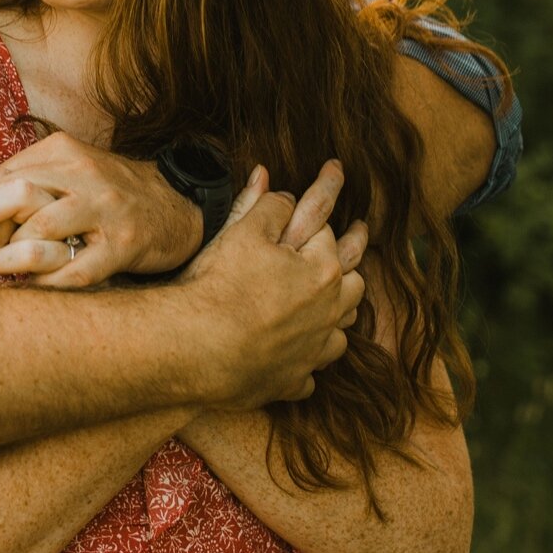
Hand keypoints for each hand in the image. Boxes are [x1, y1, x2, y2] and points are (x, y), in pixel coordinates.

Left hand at [0, 133, 202, 289]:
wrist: (177, 207)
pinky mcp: (123, 246)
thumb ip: (22, 182)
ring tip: (9, 266)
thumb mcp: (66, 171)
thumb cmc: (107, 195)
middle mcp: (83, 175)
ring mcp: (105, 211)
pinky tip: (37, 286)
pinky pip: (72, 272)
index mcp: (61, 151)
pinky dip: (44, 284)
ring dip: (11, 257)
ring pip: (39, 232)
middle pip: (13, 194)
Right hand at [183, 161, 366, 408]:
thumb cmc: (220, 285)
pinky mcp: (291, 380)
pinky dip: (306, 362)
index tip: (336, 172)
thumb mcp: (242, 231)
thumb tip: (278, 185)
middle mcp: (327, 313)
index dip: (327, 200)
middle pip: (352, 284)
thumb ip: (268, 205)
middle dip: (351, 262)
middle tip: (357, 239)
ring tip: (335, 305)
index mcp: (322, 270)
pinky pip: (310, 373)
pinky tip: (298, 359)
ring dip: (337, 316)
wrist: (196, 348)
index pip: (329, 231)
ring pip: (340, 331)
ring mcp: (312, 350)